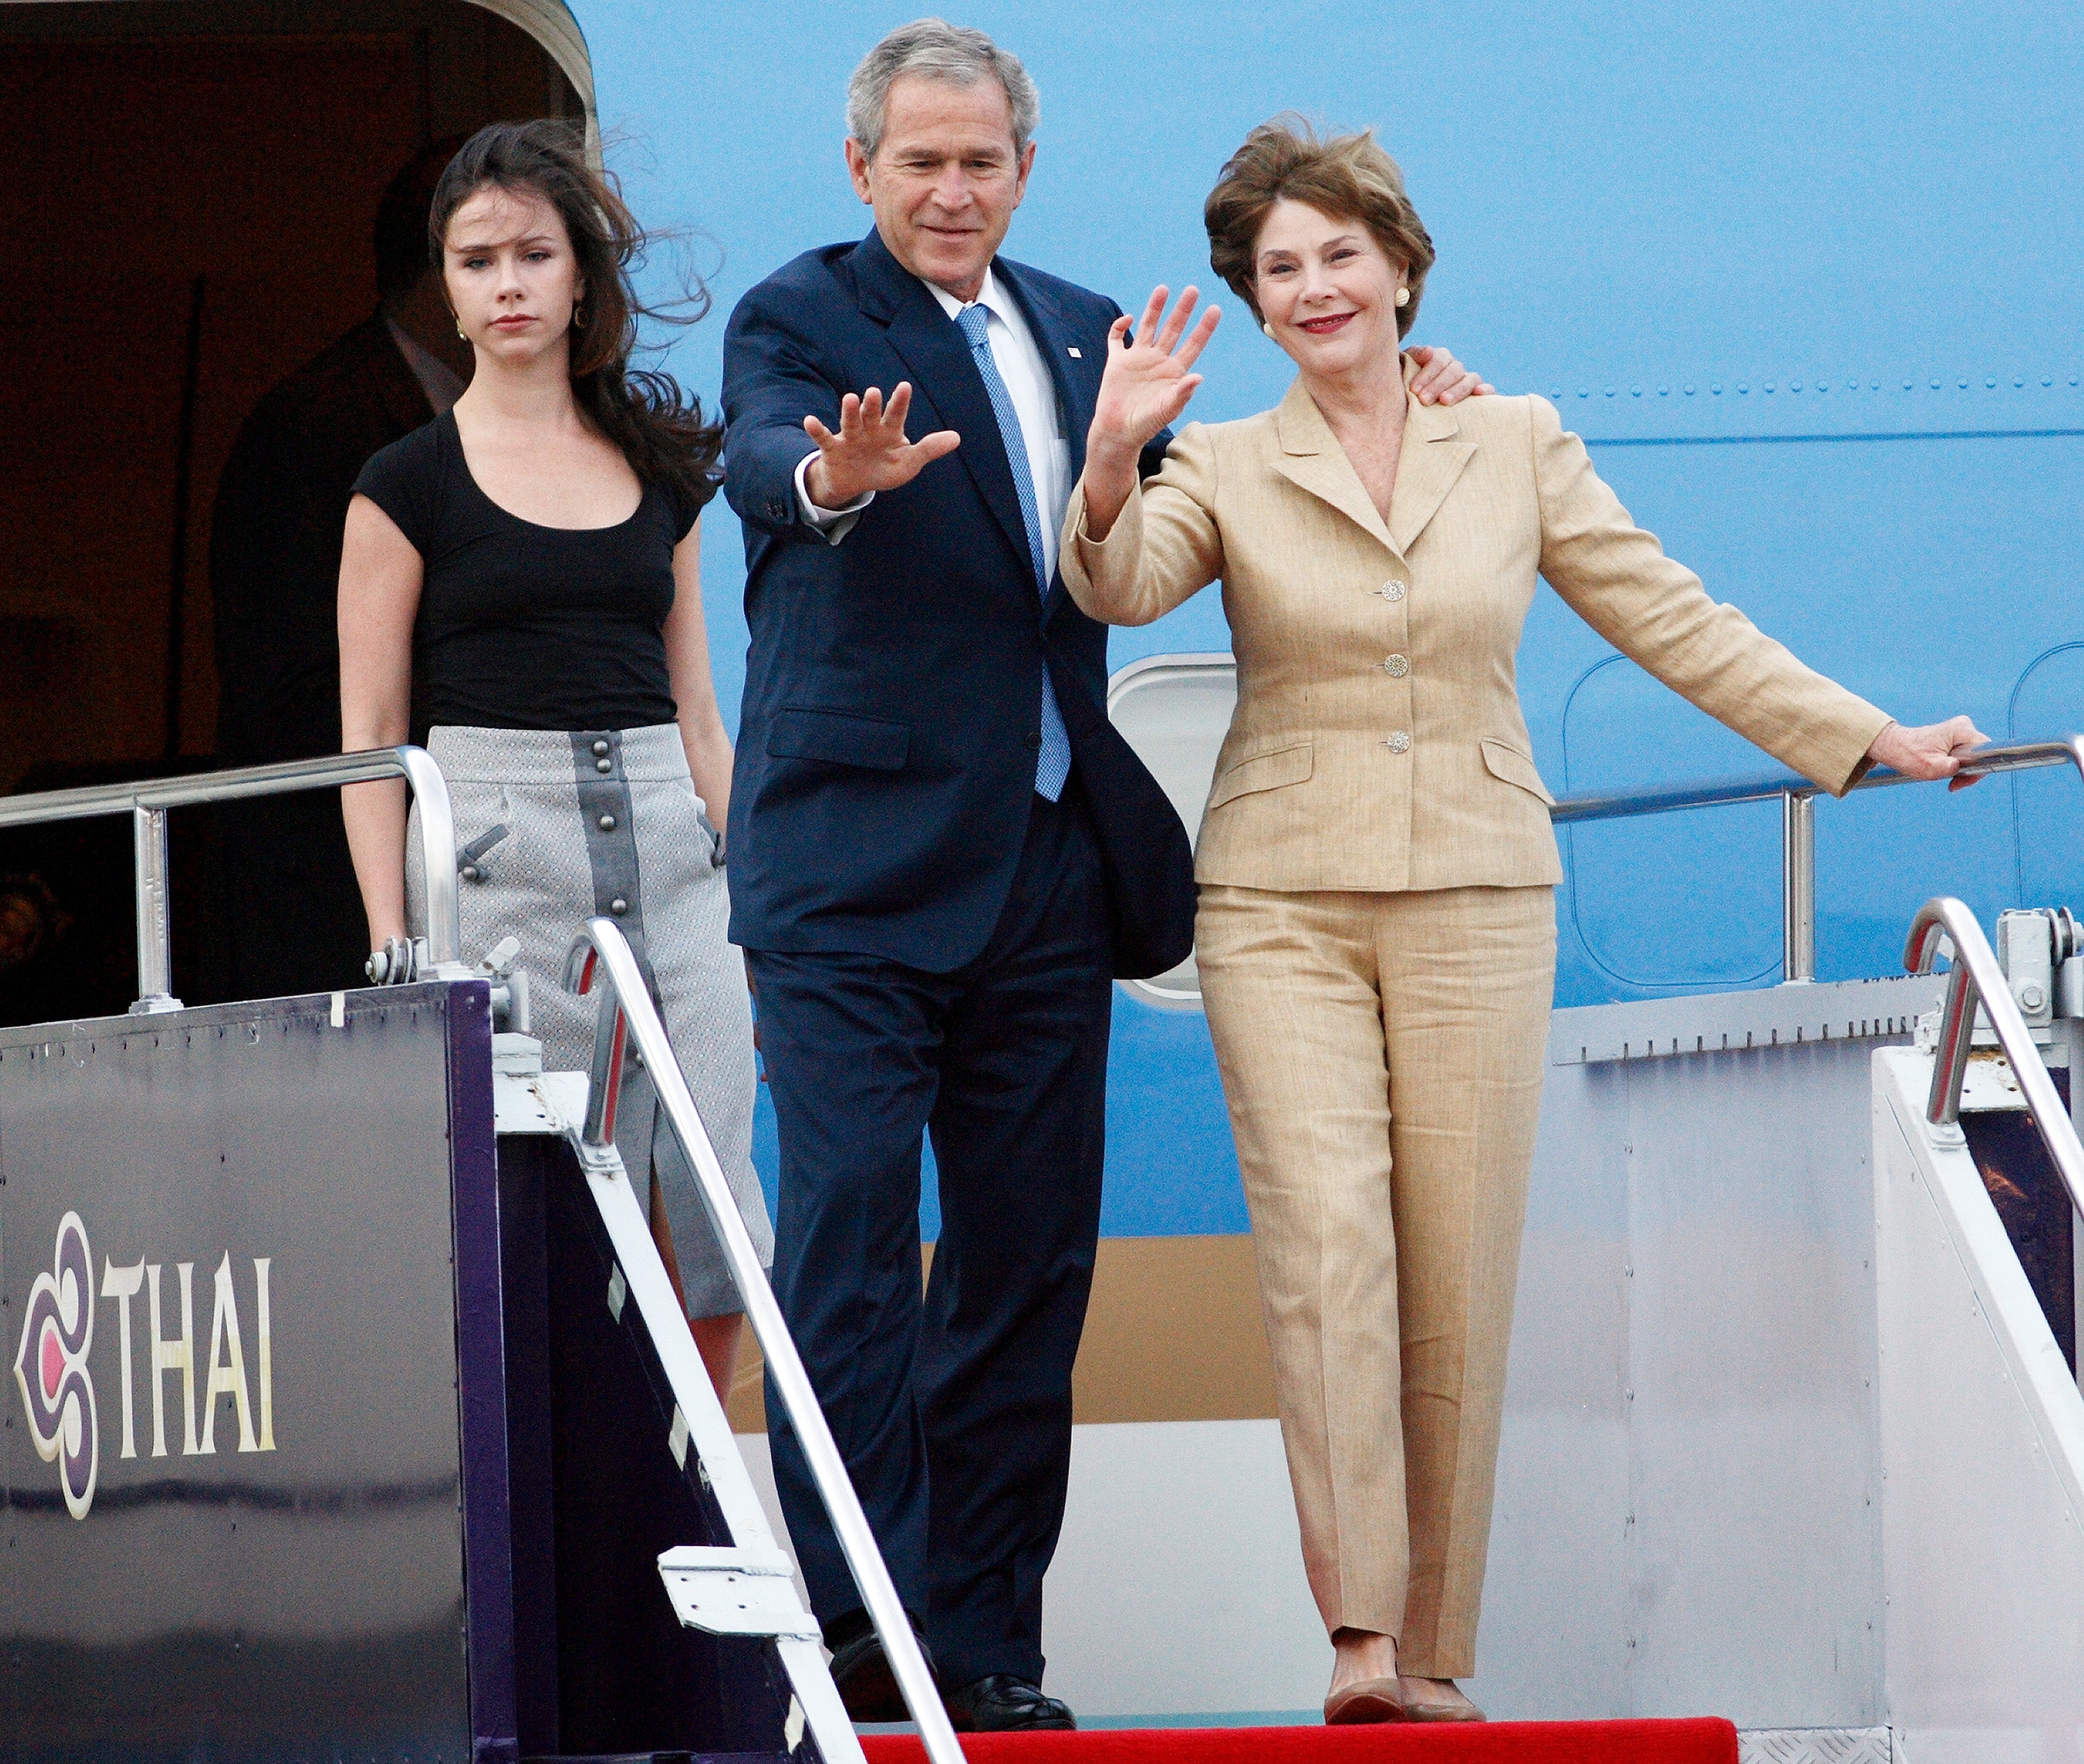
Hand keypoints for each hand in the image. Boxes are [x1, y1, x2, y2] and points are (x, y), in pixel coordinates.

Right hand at [803, 382, 959, 506]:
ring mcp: (850, 437)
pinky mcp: (833, 448)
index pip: (896, 413)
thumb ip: (930, 449)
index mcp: (889, 430)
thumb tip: (957, 438)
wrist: (855, 482)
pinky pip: (824, 438)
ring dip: (850, 411)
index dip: (900, 401)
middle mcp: (869, 428)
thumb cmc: (884, 468)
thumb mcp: (909, 462)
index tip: (904, 387)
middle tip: (875, 393)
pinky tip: (809, 422)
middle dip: (873, 404)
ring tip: (850, 398)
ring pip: (850, 421)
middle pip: (872, 414)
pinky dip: (817, 430)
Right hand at [1089, 285, 1221, 468]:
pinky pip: (1117, 339)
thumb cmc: (1146, 424)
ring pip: (1148, 326)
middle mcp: (1158, 361)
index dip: (1204, 327)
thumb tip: (1199, 377)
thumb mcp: (1167, 409)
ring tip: (1163, 289)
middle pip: (1173, 329)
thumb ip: (1182, 393)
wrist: (1118, 432)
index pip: (1193, 344)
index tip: (1215, 309)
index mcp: (1174, 371)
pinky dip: (1120, 327)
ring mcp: (1138, 359)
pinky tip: (1128, 319)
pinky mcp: (1118, 362)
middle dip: (1183, 310)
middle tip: (1193, 290)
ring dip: (1155, 308)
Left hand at [1406, 345, 1492, 405]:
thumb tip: (1426, 352)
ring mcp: (1468, 381)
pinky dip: (1486, 389)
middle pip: (1454, 369)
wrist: (1411, 410)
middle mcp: (1455, 368)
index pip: (1439, 358)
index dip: (1428, 372)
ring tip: (1444, 401)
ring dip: (1458, 389)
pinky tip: (1479, 393)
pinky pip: (1488, 389)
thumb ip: (1410, 360)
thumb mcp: (1402, 374)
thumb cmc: (1405, 391)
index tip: (1414, 389)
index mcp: (1439, 359)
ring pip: (1471, 378)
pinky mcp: (1478, 395)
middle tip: (1423, 399)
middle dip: (1438, 384)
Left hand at [1867, 715, 1990, 789]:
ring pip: (1975, 756)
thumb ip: (1949, 767)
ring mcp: (1961, 730)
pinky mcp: (1957, 737)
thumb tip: (1959, 767)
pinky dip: (1959, 765)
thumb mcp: (1929, 767)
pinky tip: (1946, 769)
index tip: (1963, 779)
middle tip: (1952, 782)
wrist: (1895, 746)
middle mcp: (1964, 726)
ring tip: (1946, 775)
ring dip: (1963, 770)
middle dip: (1970, 771)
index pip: (1986, 750)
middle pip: (1981, 754)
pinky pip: (1968, 754)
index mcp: (1961, 729)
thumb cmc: (1908, 754)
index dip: (1979, 768)